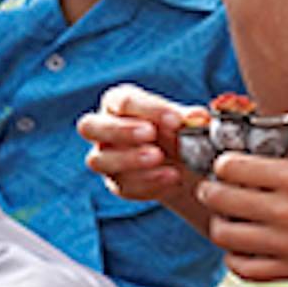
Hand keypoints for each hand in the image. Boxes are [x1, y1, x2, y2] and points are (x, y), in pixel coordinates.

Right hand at [79, 83, 198, 203]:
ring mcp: (104, 157)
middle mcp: (102, 127)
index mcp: (118, 102)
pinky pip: (122, 185)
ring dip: (129, 160)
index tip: (176, 120)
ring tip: (159, 158)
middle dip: (121, 131)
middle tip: (151, 134)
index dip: (149, 110)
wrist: (185, 162)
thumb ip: (189, 118)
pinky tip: (170, 178)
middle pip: (90, 126)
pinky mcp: (115, 183)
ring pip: (99, 160)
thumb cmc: (177, 130)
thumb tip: (198, 117)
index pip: (123, 101)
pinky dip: (147, 183)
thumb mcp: (184, 120)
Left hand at [198, 153, 287, 280]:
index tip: (224, 167)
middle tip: (213, 189)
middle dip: (210, 191)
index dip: (222, 165)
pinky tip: (242, 246)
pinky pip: (243, 268)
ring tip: (228, 218)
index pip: (231, 167)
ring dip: (220, 223)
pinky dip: (234, 256)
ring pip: (225, 235)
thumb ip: (279, 171)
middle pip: (221, 200)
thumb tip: (236, 169)